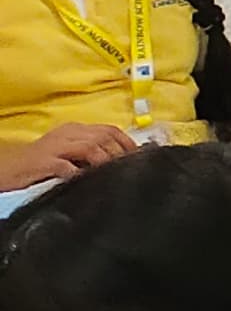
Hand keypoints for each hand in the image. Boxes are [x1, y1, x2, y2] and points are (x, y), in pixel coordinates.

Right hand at [0, 123, 134, 189]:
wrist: (8, 168)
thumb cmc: (40, 163)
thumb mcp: (67, 151)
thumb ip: (89, 151)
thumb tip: (118, 160)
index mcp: (74, 129)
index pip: (109, 130)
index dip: (127, 142)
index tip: (138, 156)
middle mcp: (67, 134)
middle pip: (103, 137)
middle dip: (120, 152)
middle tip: (128, 167)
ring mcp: (55, 147)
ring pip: (90, 147)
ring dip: (105, 161)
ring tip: (112, 173)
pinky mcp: (44, 162)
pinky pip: (66, 166)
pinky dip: (80, 173)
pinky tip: (87, 181)